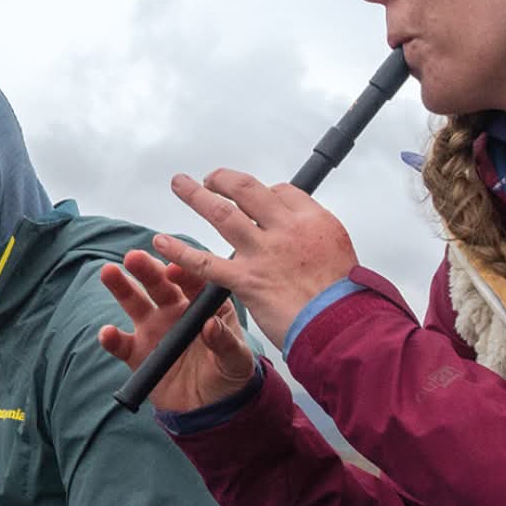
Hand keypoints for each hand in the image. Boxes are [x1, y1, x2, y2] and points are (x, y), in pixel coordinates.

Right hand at [100, 249, 255, 411]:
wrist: (212, 408)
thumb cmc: (229, 375)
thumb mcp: (236, 360)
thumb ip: (225, 343)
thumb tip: (211, 326)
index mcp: (203, 306)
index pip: (194, 283)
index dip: (184, 274)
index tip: (174, 268)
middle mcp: (176, 311)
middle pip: (160, 285)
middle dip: (147, 270)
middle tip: (134, 257)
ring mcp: (154, 330)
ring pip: (135, 303)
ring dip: (121, 287)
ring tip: (109, 273)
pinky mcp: (138, 353)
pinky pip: (122, 344)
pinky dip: (112, 338)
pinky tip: (107, 333)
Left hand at [153, 170, 357, 349]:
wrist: (342, 326)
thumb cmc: (344, 301)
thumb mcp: (340, 255)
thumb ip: (315, 240)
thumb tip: (303, 236)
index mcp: (314, 220)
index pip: (282, 192)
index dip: (265, 195)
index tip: (257, 202)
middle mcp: (287, 229)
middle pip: (248, 191)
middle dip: (225, 180)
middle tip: (212, 179)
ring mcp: (264, 252)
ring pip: (222, 213)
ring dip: (196, 195)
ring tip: (180, 183)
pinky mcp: (245, 279)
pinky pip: (205, 261)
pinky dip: (179, 250)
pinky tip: (161, 242)